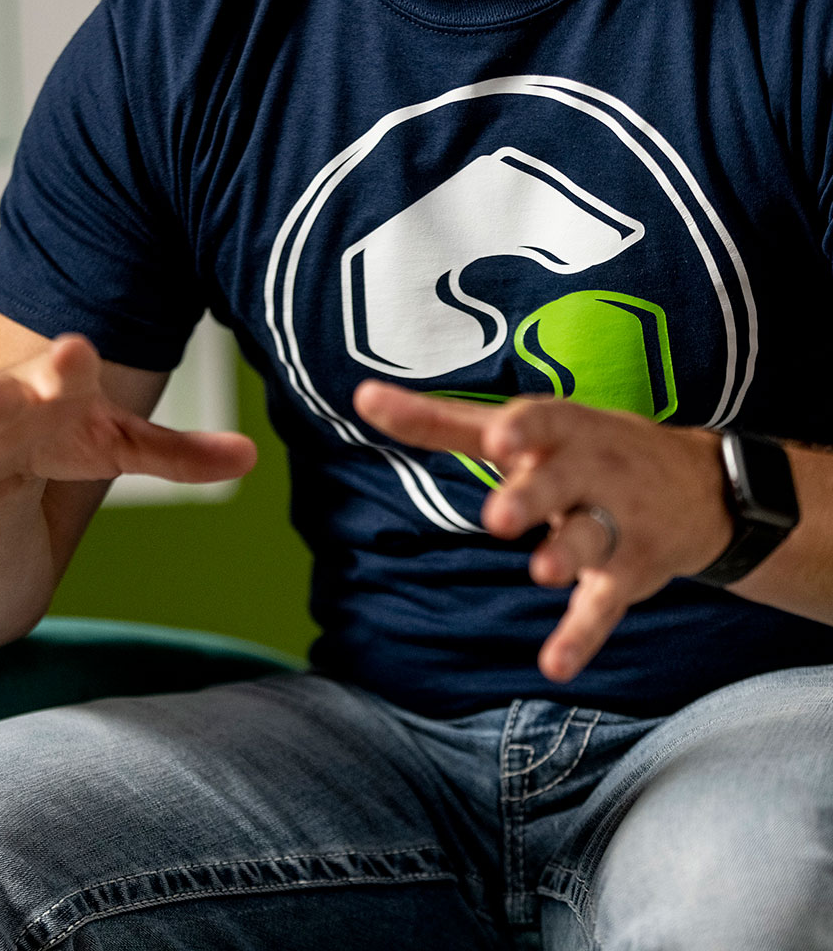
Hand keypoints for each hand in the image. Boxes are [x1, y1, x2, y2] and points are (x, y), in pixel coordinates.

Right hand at [0, 335, 256, 525]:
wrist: (11, 450)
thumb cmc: (67, 434)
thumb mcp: (124, 444)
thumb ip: (184, 454)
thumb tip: (253, 456)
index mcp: (59, 391)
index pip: (68, 372)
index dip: (71, 362)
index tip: (79, 348)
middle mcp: (10, 408)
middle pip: (2, 399)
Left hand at [354, 380, 730, 682]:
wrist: (702, 487)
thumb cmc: (585, 448)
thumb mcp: (529, 428)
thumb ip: (445, 419)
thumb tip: (360, 396)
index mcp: (561, 430)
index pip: (539, 421)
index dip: (521, 428)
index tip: (499, 434)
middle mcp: (589, 470)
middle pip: (560, 482)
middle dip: (533, 497)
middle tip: (499, 517)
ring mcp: (613, 522)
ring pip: (588, 539)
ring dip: (566, 554)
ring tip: (543, 572)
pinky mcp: (628, 572)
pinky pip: (602, 606)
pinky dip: (581, 636)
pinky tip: (555, 665)